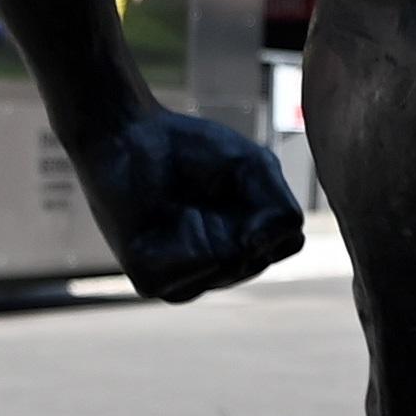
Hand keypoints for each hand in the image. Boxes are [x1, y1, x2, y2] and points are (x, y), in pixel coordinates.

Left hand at [68, 106, 307, 300]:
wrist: (127, 134)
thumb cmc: (193, 149)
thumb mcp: (254, 166)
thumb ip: (278, 208)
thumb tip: (254, 248)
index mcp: (250, 241)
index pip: (288, 240)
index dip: (272, 205)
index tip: (243, 177)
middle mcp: (222, 268)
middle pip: (257, 257)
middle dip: (237, 212)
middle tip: (203, 187)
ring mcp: (187, 279)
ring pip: (228, 265)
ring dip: (209, 224)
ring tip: (181, 204)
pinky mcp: (152, 281)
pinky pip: (192, 268)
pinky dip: (183, 234)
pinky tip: (162, 216)